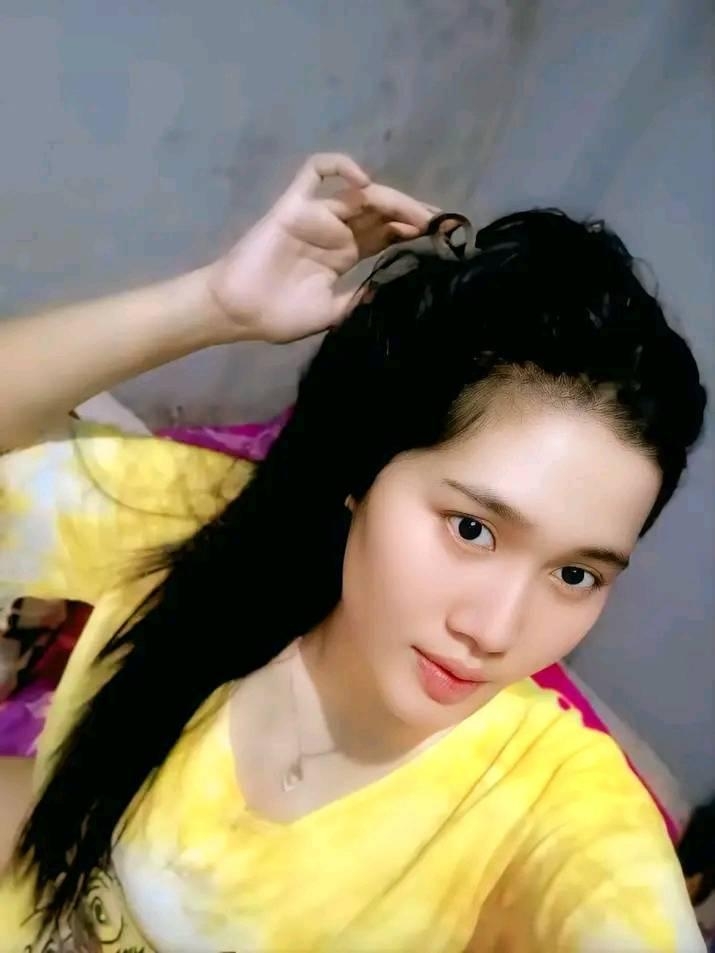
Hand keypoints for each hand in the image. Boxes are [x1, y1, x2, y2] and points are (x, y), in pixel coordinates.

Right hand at [207, 153, 434, 342]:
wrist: (239, 312)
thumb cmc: (279, 316)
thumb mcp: (332, 314)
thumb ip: (359, 299)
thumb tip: (390, 288)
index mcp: (345, 256)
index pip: (386, 235)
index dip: (413, 233)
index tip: (442, 240)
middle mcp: (336, 231)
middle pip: (381, 212)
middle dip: (412, 215)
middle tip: (441, 225)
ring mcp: (316, 215)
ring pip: (360, 194)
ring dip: (392, 199)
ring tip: (419, 215)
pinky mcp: (294, 205)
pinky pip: (315, 172)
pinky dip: (339, 166)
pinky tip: (363, 182)